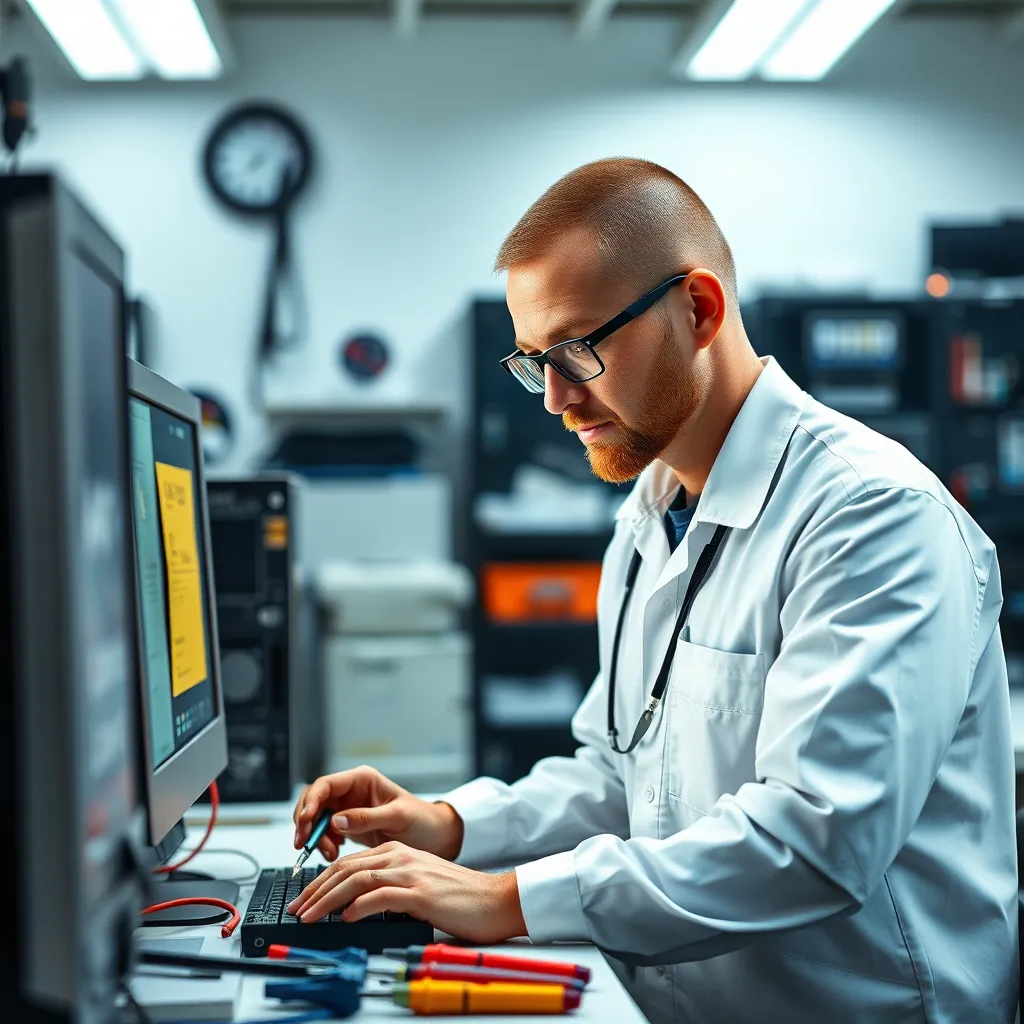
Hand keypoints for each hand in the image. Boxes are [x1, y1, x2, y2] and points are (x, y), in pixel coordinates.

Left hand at [287, 841, 526, 945]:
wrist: (494, 899)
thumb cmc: (458, 897)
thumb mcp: (417, 884)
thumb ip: (389, 887)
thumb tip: (354, 906)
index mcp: (398, 852)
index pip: (349, 863)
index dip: (321, 882)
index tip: (304, 900)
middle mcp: (401, 857)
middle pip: (347, 868)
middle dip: (315, 890)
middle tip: (296, 909)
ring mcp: (411, 873)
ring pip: (357, 879)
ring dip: (327, 899)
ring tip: (309, 916)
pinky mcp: (421, 893)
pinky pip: (381, 896)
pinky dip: (358, 906)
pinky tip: (346, 917)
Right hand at [292, 765, 463, 860]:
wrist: (435, 837)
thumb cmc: (422, 820)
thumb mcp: (397, 817)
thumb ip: (367, 818)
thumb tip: (336, 820)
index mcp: (362, 779)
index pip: (325, 785)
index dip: (311, 801)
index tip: (305, 821)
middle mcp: (352, 792)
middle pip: (315, 801)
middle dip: (306, 821)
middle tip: (303, 844)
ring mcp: (348, 809)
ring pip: (317, 819)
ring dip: (315, 836)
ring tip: (329, 854)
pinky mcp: (349, 827)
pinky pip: (325, 833)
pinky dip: (324, 844)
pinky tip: (335, 854)